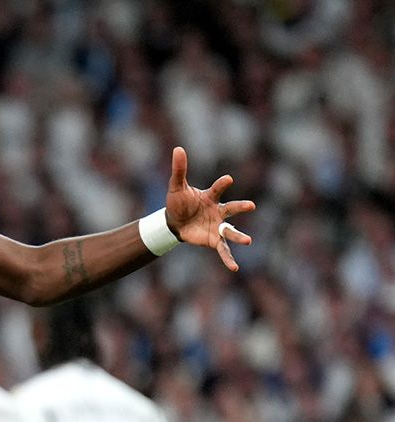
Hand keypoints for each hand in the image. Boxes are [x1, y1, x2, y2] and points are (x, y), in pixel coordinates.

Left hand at [164, 147, 255, 271]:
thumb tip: (178, 148)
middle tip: (251, 206)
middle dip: (241, 207)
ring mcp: (217, 226)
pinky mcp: (213, 240)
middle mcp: (218, 211)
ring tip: (248, 241)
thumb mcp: (176, 187)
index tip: (227, 180)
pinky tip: (235, 268)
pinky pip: (222, 250)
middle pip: (232, 208)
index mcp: (211, 197)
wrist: (173, 222)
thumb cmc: (178, 202)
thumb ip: (179, 169)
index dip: (222, 184)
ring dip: (238, 236)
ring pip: (230, 231)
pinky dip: (228, 259)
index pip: (219, 188)